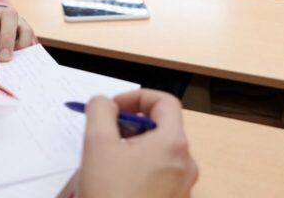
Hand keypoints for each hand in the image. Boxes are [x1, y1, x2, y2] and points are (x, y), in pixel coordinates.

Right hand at [76, 90, 198, 197]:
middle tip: (104, 135)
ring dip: (132, 148)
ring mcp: (183, 187)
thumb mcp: (97, 143)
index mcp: (173, 144)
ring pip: (158, 153)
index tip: (113, 108)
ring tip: (106, 162)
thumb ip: (100, 110)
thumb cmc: (111, 195)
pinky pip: (159, 175)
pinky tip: (116, 183)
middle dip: (130, 125)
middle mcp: (186, 164)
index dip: (137, 96)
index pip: (164, 101)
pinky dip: (139, 169)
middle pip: (161, 128)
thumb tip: (104, 102)